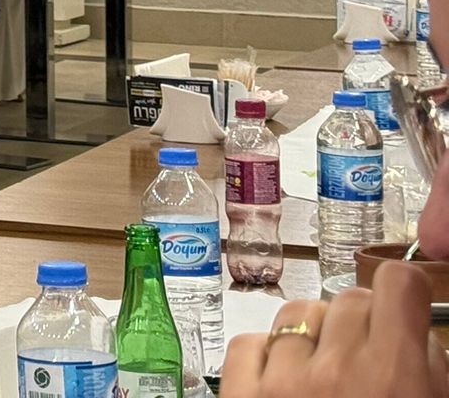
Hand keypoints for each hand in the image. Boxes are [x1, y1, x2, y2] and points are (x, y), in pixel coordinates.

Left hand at [220, 270, 448, 395]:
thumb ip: (430, 368)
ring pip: (297, 312)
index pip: (397, 283)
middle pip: (347, 299)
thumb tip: (417, 330)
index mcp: (394, 376)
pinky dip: (265, 357)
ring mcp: (281, 380)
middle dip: (359, 325)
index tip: (402, 308)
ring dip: (312, 336)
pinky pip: (249, 343)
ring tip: (325, 377)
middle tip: (365, 363)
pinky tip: (283, 385)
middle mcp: (336, 370)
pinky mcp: (239, 394)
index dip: (403, 293)